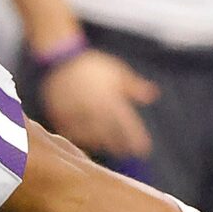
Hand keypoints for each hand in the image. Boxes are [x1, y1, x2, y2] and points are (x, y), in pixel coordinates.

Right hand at [40, 49, 159, 159]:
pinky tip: (89, 142)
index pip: (125, 121)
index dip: (135, 136)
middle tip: (126, 152)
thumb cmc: (94, 66)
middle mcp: (91, 103)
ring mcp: (74, 110)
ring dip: (101, 144)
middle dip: (118, 145)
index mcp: (108, 94)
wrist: (61, 59)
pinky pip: (71, 133)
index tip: (144, 149)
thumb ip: (134, 86)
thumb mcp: (117, 71)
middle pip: (108, 133)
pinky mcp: (59, 114)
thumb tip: (153, 95)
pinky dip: (81, 139)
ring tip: (107, 147)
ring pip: (89, 136)